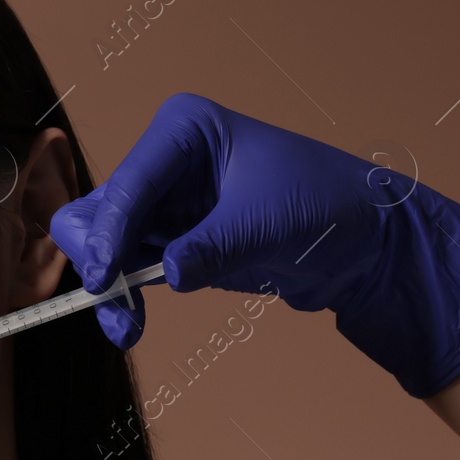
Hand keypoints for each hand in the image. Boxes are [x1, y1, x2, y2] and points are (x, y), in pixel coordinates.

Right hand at [49, 92, 459, 397]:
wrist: (363, 242)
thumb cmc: (323, 206)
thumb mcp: (264, 223)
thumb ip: (210, 247)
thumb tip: (166, 275)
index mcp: (182, 131)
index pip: (127, 183)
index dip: (108, 231)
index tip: (105, 278)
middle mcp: (162, 162)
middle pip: (96, 210)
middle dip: (98, 257)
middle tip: (114, 300)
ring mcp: (162, 204)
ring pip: (102, 245)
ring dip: (107, 286)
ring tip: (126, 328)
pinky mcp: (169, 241)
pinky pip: (125, 268)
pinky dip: (124, 297)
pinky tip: (133, 324)